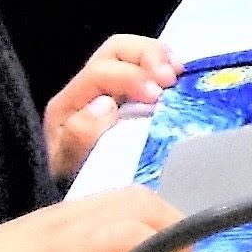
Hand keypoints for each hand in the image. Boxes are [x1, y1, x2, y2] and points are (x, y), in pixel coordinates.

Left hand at [44, 33, 180, 182]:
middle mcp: (89, 88)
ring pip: (133, 50)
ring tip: (178, 75)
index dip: (130, 77)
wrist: (82, 202)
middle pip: (117, 49)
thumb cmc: (77, 180)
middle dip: (147, 57)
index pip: (99, 72)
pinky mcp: (132, 93)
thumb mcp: (70, 166)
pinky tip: (181, 76)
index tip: (156, 96)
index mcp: (71, 103)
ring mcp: (112, 88)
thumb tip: (105, 105)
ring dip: (159, 57)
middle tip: (170, 79)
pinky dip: (167, 64)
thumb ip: (79, 138)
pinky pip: (148, 65)